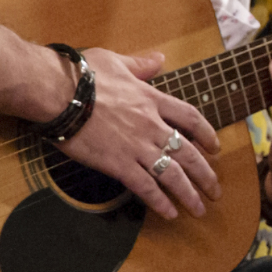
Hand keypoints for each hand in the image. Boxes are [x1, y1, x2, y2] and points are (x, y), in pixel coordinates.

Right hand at [60, 48, 221, 219]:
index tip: (215, 148)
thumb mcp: (116, 60)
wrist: (56, 91)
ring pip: (173, 174)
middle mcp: (151, 125)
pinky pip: (145, 186)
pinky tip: (170, 213)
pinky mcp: (118, 163)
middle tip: (216, 190)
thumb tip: (159, 58)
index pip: (190, 118)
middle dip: (206, 174)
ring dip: (189, 194)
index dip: (207, 134)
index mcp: (152, 99)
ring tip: (200, 209)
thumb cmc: (81, 73)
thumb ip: (140, 64)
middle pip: (188, 152)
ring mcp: (136, 146)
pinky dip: (159, 202)